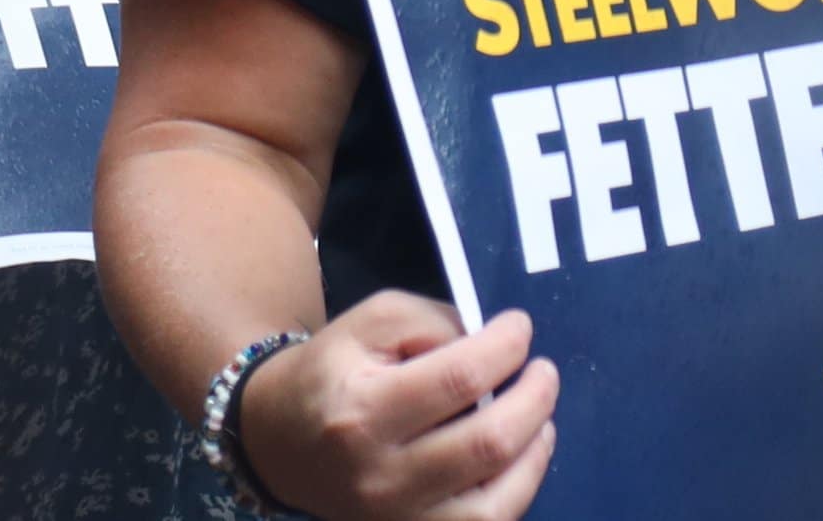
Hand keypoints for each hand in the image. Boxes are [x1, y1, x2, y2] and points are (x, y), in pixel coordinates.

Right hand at [239, 294, 556, 520]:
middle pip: (488, 443)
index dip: (506, 347)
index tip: (519, 327)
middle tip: (543, 370)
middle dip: (534, 398)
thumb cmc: (333, 372)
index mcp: (363, 411)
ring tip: (542, 415)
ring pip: (496, 502)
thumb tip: (492, 346)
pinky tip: (525, 455)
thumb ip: (432, 322)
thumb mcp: (370, 321)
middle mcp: (381, 477)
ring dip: (536, 450)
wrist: (279, 442)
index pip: (459, 379)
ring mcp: (397, 520)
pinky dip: (519, 489)